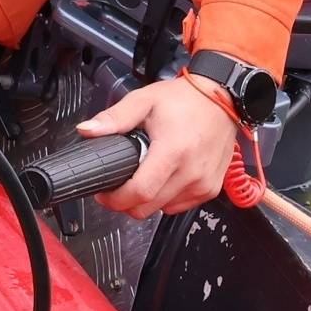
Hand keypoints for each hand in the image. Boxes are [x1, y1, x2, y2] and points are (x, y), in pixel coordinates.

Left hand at [79, 75, 244, 217]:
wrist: (222, 100)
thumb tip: (88, 130)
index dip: (116, 199)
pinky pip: (178, 206)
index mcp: (173, 151)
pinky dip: (164, 199)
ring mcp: (203, 184)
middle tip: (116, 186)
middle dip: (125, 202)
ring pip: (162, 209)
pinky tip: (161, 179)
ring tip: (141, 176)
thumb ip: (114, 117)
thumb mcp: (144, 100)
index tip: (104, 193)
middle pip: (148, 207)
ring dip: (145, 200)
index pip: (140, 192)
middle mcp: (191, 172)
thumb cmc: (185, 100)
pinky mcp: (210, 189)